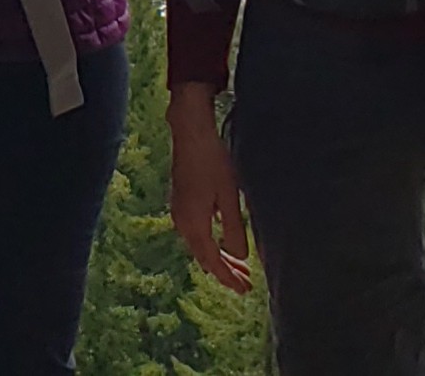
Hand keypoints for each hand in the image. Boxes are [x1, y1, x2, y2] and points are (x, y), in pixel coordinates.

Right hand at [167, 84, 250, 293]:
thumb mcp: (229, 198)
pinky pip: (194, 233)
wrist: (190, 133)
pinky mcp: (180, 201)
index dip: (228, 277)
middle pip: (204, 256)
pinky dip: (210, 243)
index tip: (244, 289)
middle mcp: (182, 222)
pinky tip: (220, 241)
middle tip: (246, 283)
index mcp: (194, 224)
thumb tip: (239, 256)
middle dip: (224, 271)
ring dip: (218, 257)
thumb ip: (234, 229)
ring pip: (198, 245)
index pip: (212, 261)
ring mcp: (178, 211)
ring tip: (238, 266)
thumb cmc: (212, 163)